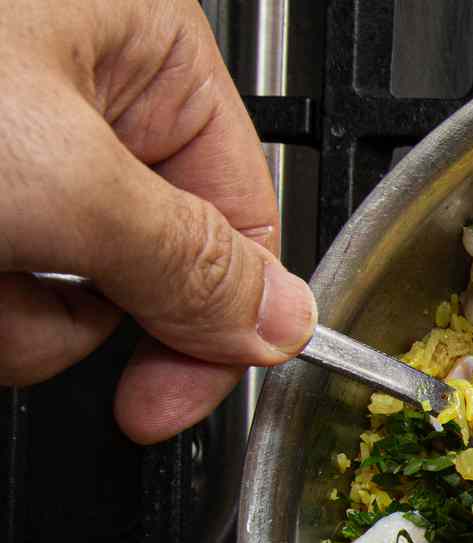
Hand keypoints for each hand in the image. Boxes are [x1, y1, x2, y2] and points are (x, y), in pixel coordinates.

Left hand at [0, 0, 316, 442]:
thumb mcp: (66, 179)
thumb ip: (190, 266)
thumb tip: (284, 323)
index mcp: (149, 50)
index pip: (242, 217)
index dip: (214, 323)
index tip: (169, 401)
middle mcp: (88, 95)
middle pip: (152, 267)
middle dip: (83, 312)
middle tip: (19, 289)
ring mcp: (19, 147)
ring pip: (67, 292)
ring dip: (12, 314)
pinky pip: (8, 287)